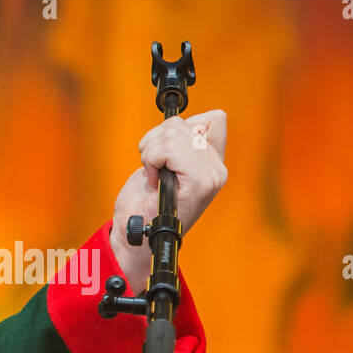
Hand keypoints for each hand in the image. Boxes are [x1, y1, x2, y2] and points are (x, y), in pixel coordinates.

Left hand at [110, 109, 227, 291]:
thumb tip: (180, 121)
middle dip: (154, 141)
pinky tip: (154, 180)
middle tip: (153, 168)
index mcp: (212, 161)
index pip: (215, 118)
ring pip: (172, 133)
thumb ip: (179, 143)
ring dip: (149, 152)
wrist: (135, 234)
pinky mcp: (201, 183)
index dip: (182, 125)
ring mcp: (211, 175)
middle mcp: (217, 168)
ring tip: (153, 174)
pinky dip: (151, 160)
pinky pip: (168, 149)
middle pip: (181, 123)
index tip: (167, 152)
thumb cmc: (144, 201)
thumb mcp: (163, 163)